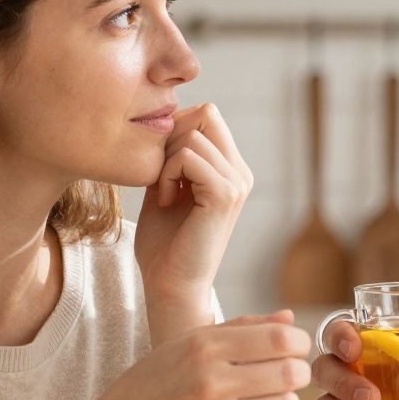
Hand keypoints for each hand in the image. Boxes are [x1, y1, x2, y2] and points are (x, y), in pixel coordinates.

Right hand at [88, 312, 309, 399]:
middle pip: (291, 373)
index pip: (281, 340)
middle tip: (289, 375)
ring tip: (268, 399)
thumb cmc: (156, 382)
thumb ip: (242, 328)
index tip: (294, 349)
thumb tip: (290, 319)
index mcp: (204, 346)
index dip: (299, 343)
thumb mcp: (188, 344)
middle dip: (299, 372)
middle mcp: (210, 380)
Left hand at [134, 103, 251, 326]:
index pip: (207, 116)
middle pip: (206, 114)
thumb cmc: (164, 244)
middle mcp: (240, 173)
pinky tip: (164, 200)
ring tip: (161, 192)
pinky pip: (188, 156)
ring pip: (193, 135)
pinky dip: (167, 173)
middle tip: (158, 175)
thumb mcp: (165, 187)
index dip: (175, 129)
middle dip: (171, 137)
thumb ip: (170, 157)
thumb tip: (164, 121)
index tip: (159, 166)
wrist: (170, 285)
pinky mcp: (225, 195)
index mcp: (230, 170)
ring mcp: (237, 183)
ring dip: (165, 160)